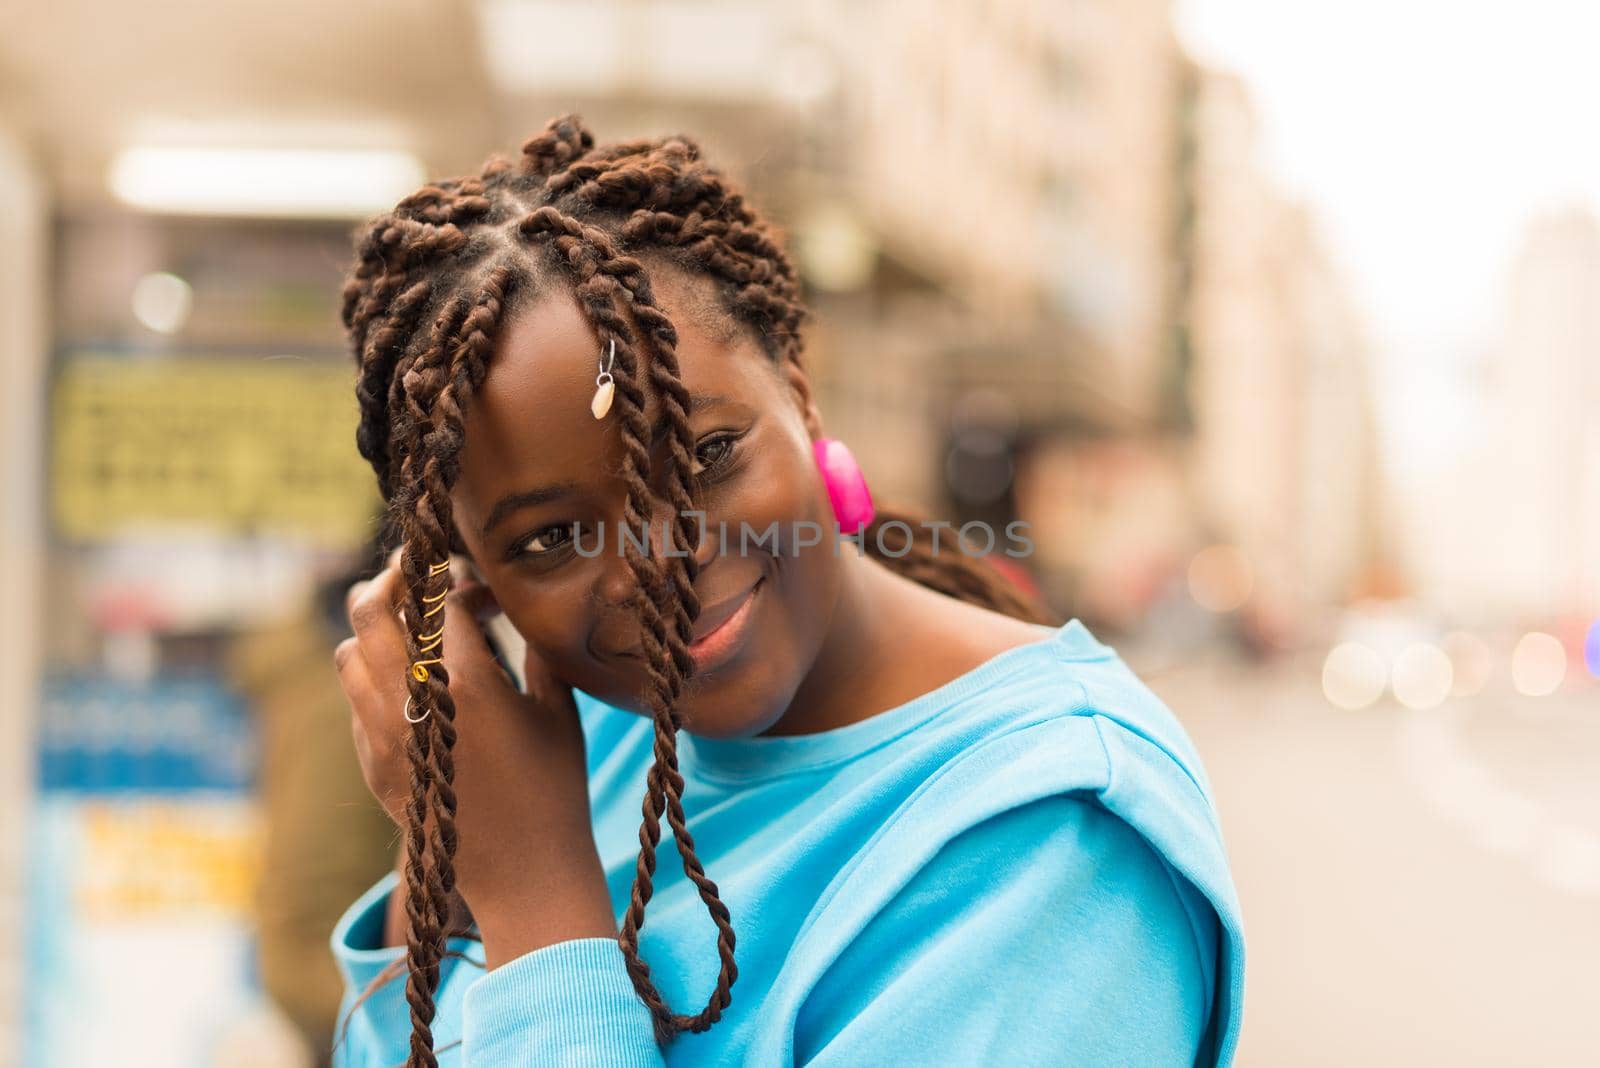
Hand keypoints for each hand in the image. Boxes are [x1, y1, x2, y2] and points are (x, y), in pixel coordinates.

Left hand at [334, 547, 616, 966]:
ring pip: (349, 653)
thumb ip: (533, 650)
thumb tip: (513, 606)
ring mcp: (382, 738)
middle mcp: (413, 705)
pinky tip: (414, 689)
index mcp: (467, 683)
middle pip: (370, 609)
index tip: (482, 588)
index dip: (458, 581)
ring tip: (410, 633)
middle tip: (414, 574)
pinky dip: (376, 680)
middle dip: (391, 579)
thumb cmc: (555, 788)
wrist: (523, 875)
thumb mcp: (557, 709)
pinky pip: (356, 703)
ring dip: (376, 632)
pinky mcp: (371, 766)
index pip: (437, 599)